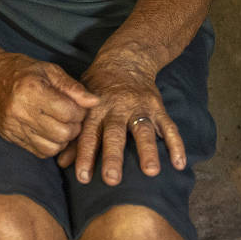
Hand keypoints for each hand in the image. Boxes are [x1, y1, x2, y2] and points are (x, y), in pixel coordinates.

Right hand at [0, 49, 96, 158]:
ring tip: (61, 125)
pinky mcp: (9, 136)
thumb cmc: (20, 70)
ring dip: (63, 139)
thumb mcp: (49, 70)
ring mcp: (13, 126)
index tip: (79, 106)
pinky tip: (49, 132)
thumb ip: (73, 87)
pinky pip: (38, 152)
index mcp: (32, 90)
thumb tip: (95, 102)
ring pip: (51, 147)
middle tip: (72, 117)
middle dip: (74, 127)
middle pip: (62, 133)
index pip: (68, 112)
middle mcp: (20, 110)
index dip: (80, 112)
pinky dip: (49, 145)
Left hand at [62, 53, 185, 185]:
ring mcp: (140, 107)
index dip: (85, 155)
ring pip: (143, 130)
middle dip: (113, 157)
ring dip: (147, 151)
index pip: (88, 134)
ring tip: (150, 172)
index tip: (83, 177)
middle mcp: (118, 108)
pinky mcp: (158, 107)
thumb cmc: (99, 86)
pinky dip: (176, 145)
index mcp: (97, 108)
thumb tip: (61, 163)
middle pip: (115, 134)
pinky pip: (169, 127)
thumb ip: (75, 134)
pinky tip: (178, 164)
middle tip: (112, 179)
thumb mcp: (83, 104)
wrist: (126, 59)